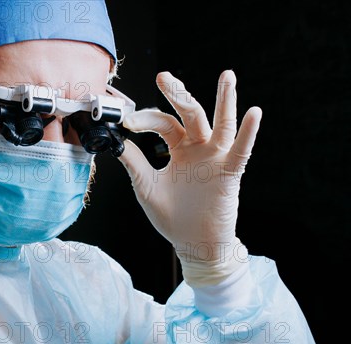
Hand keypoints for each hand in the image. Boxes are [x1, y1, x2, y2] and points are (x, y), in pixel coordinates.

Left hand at [119, 70, 261, 286]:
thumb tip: (116, 141)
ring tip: (227, 75)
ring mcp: (215, 158)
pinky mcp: (229, 173)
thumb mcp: (146, 186)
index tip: (127, 122)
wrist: (192, 243)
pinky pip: (241, 150)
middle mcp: (198, 148)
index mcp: (178, 149)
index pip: (164, 123)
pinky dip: (248, 132)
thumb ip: (134, 163)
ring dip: (225, 100)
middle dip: (178, 94)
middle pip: (190, 114)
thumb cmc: (171, 216)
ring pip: (221, 124)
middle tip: (163, 77)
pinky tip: (253, 112)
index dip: (146, 120)